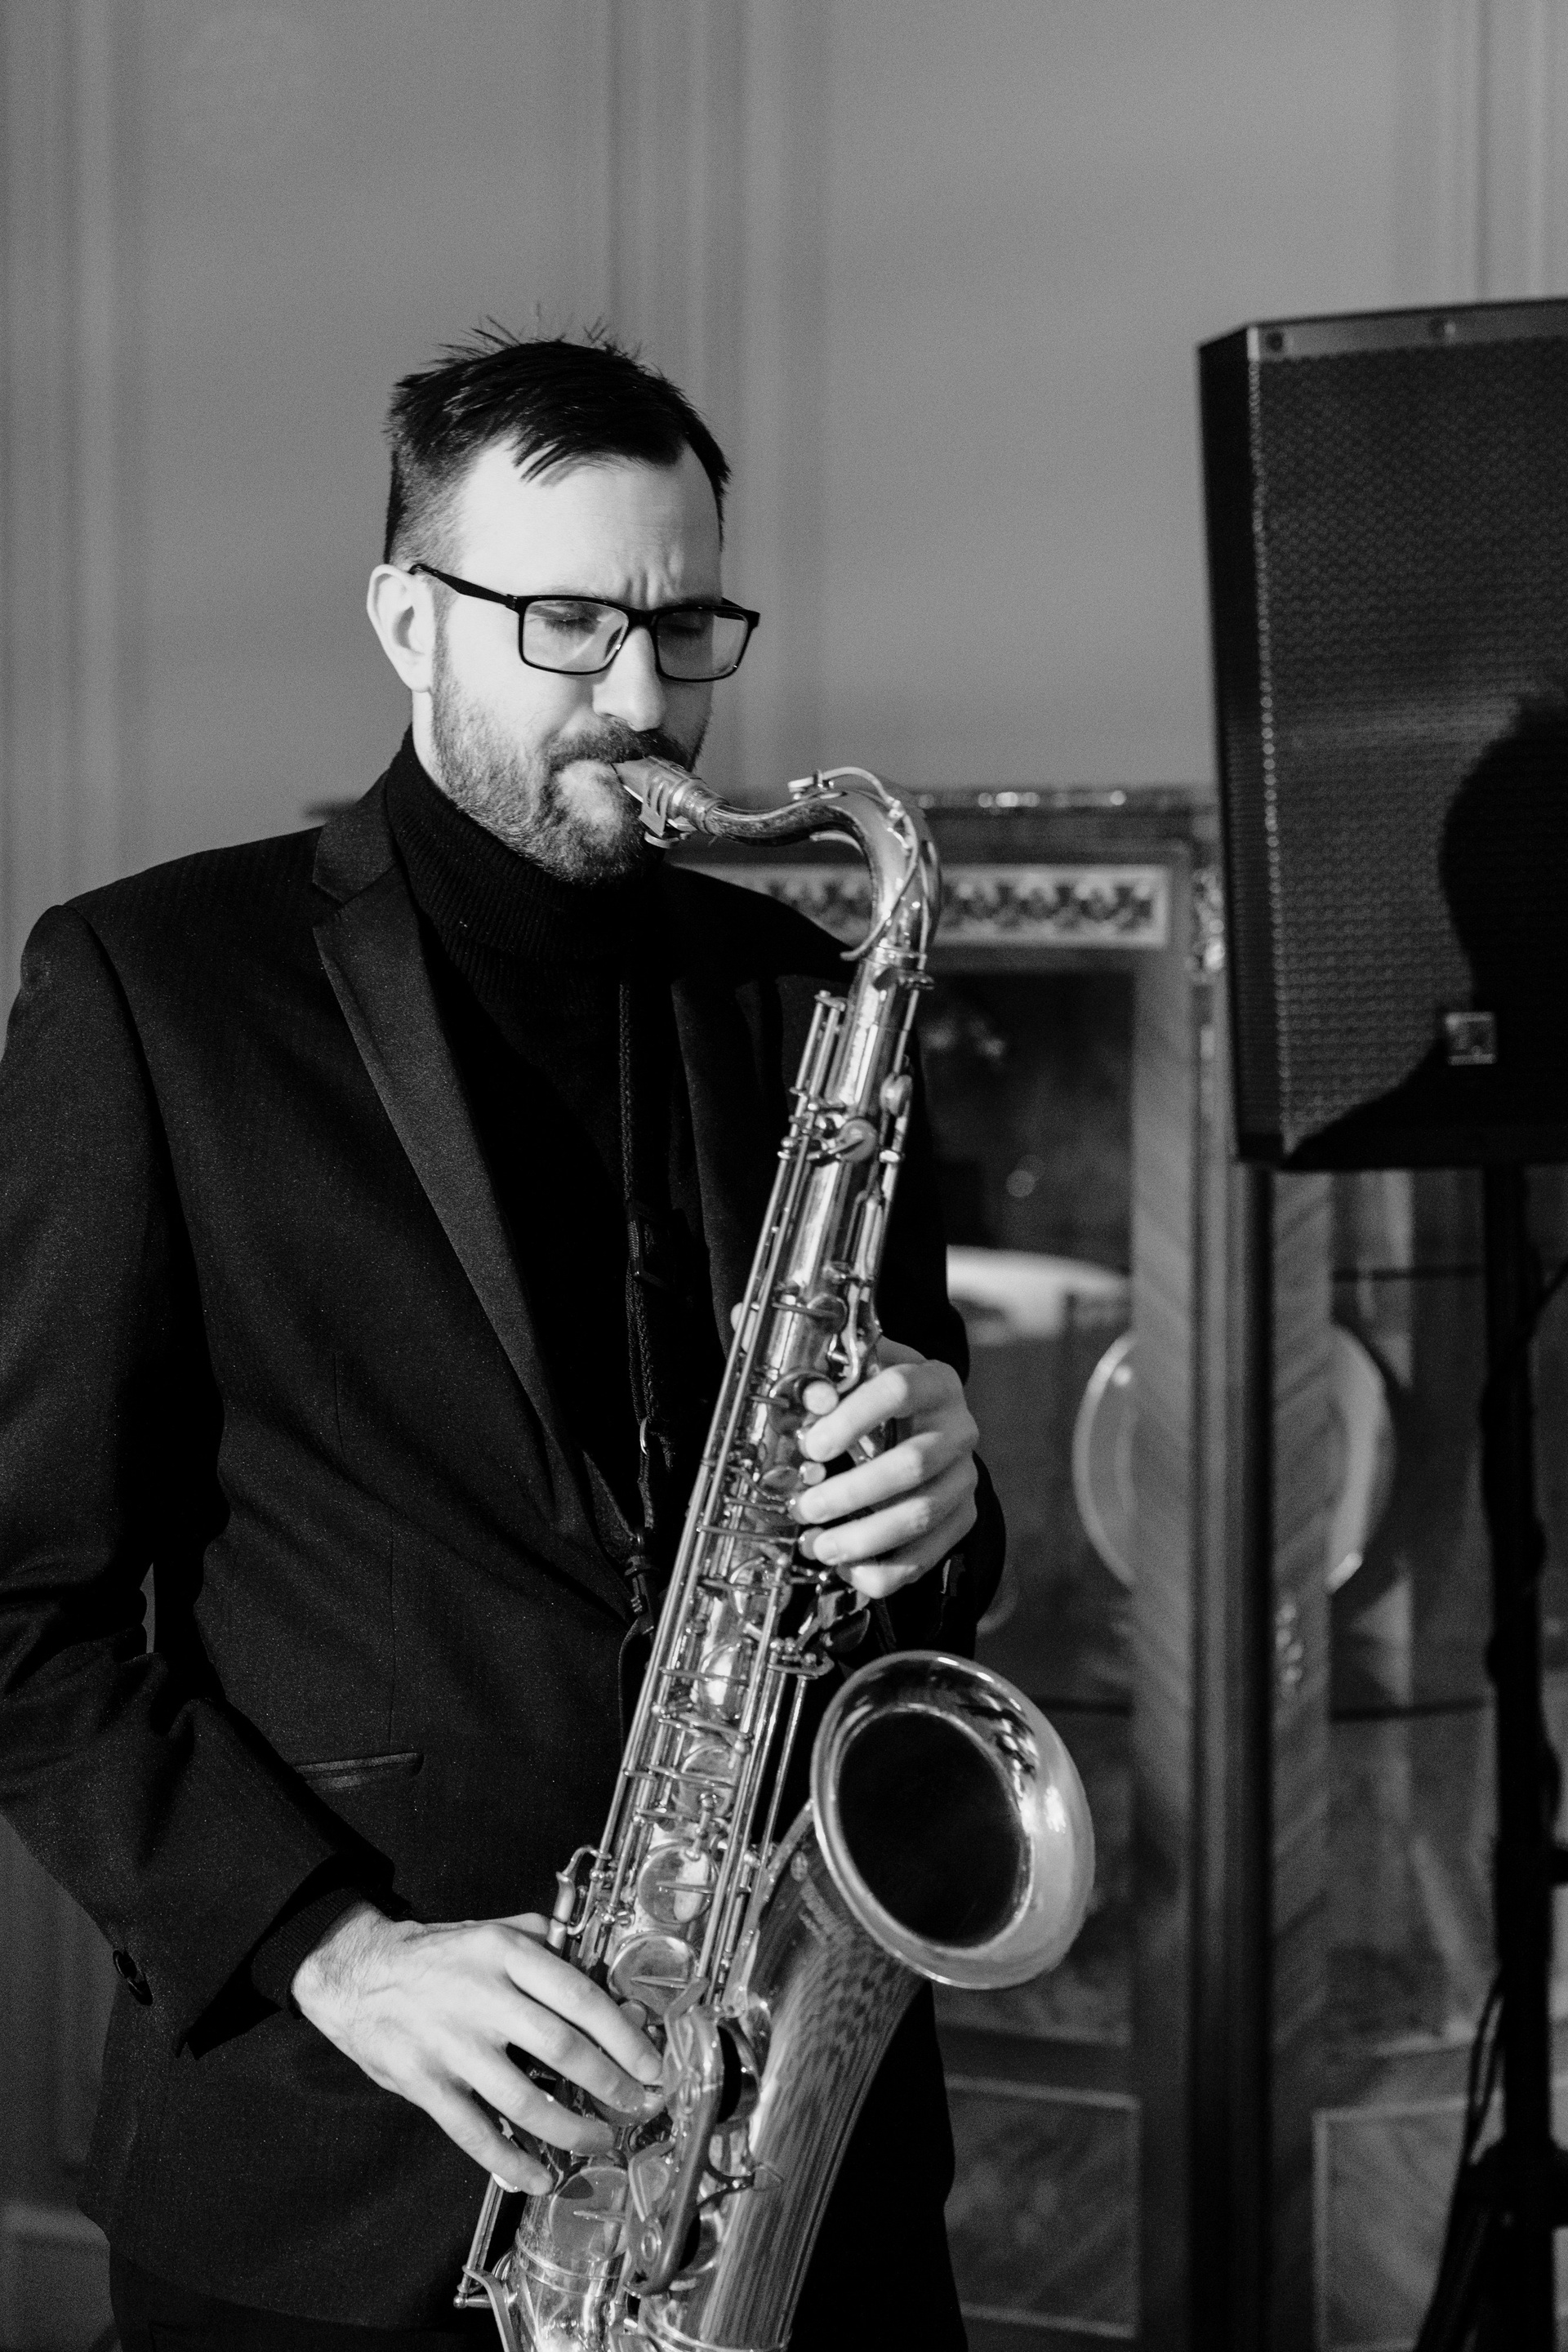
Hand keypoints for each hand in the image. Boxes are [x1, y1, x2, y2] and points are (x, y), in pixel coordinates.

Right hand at [291, 1901, 663, 2192]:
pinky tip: (537, 2177)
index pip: (579, 1995)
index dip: (623, 2035)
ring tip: (598, 2141)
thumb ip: (549, 1948)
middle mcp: (482, 1996)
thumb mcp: (494, 1930)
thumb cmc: (440, 1955)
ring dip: (569, 2130)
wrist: (358, 1973)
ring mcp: (451, 2043)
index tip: (651, 2065)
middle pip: (561, 2048)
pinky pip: (474, 2133)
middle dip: (609, 2084)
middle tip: (636, 2106)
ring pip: (523, 2099)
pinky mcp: (424, 2082)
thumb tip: (607, 1986)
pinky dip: (510, 2162)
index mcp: (506, 1952)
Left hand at [789, 1338, 978, 1601]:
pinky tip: (849, 1568)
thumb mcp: (856, 1378)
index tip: (812, 1447)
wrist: (922, 1422)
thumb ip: (829, 1384)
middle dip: (851, 1492)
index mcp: (934, 1381)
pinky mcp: (963, 1517)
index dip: (853, 1418)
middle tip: (806, 1507)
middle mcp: (958, 1428)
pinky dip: (886, 1570)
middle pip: (913, 1463)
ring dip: (863, 1538)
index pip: (898, 1391)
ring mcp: (964, 1476)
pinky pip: (928, 1554)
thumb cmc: (876, 1399)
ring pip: (921, 1514)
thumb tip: (813, 1400)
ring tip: (818, 1545)